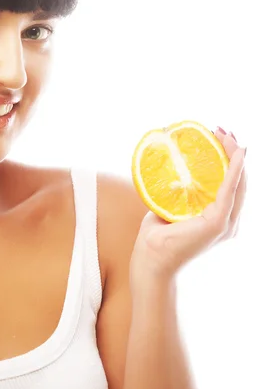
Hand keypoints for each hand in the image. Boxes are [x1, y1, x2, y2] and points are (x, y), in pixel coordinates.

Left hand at [130, 127, 246, 285]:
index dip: (229, 160)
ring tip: (225, 134)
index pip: (230, 184)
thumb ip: (177, 195)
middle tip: (222, 130)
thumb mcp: (170, 208)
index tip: (219, 137)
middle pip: (238, 180)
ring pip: (237, 183)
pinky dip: (235, 171)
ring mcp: (226, 223)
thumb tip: (172, 175)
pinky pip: (229, 192)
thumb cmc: (157, 237)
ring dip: (233, 155)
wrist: (151, 259)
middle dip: (232, 152)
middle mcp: (228, 221)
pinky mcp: (218, 223)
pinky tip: (237, 154)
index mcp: (219, 217)